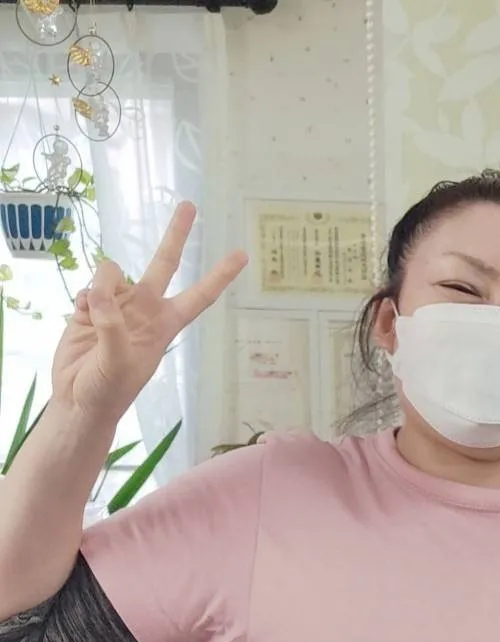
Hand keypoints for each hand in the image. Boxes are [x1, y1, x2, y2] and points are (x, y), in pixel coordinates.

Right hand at [52, 202, 246, 424]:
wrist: (78, 399)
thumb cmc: (109, 389)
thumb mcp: (118, 364)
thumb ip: (112, 327)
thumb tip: (102, 295)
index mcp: (165, 324)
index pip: (200, 296)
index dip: (220, 275)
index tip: (241, 254)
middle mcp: (145, 308)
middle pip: (164, 263)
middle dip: (176, 235)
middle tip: (189, 205)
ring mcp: (117, 304)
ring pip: (112, 272)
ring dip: (101, 287)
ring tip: (94, 316)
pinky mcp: (90, 305)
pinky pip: (87, 288)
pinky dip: (83, 300)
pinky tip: (81, 319)